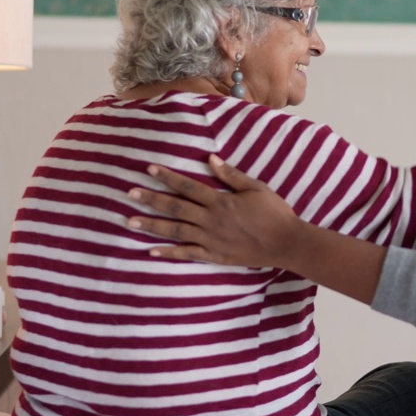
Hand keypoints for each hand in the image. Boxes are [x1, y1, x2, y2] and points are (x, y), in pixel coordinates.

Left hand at [126, 155, 298, 266]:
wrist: (286, 243)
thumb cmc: (274, 213)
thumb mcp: (256, 188)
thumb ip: (231, 175)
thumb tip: (211, 159)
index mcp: (220, 201)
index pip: (188, 186)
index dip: (168, 177)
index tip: (149, 169)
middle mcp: (211, 220)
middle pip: (175, 207)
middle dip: (151, 199)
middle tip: (130, 193)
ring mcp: (211, 240)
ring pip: (175, 231)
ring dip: (152, 225)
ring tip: (130, 222)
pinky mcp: (214, 256)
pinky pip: (187, 254)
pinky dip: (169, 253)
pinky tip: (151, 251)